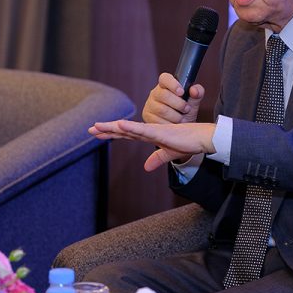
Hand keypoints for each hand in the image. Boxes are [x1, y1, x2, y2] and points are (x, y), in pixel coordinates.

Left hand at [89, 120, 215, 170]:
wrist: (201, 139)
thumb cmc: (188, 143)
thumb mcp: (169, 154)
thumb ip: (157, 159)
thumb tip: (146, 167)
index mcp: (149, 136)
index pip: (126, 134)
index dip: (111, 133)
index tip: (97, 132)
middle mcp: (148, 131)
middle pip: (123, 130)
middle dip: (106, 129)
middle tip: (90, 129)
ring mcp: (153, 131)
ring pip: (129, 129)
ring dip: (113, 127)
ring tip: (98, 126)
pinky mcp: (160, 133)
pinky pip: (142, 130)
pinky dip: (131, 127)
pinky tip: (120, 125)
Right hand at [142, 73, 204, 123]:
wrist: (180, 128)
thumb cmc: (186, 111)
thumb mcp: (194, 101)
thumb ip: (197, 93)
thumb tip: (194, 90)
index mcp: (165, 85)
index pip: (164, 78)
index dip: (173, 84)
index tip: (182, 92)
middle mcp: (155, 93)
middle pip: (163, 95)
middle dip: (178, 104)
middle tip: (187, 109)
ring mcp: (149, 105)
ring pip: (161, 109)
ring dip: (175, 116)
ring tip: (182, 119)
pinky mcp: (147, 117)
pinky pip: (157, 121)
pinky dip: (169, 124)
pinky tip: (174, 125)